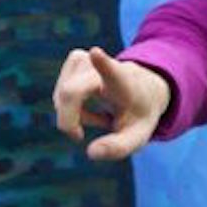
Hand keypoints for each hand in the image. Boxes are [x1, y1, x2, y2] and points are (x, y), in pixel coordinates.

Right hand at [52, 46, 169, 159]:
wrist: (145, 90)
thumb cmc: (138, 115)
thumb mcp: (137, 136)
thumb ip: (118, 148)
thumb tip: (91, 152)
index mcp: (127, 85)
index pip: (114, 74)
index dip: (103, 64)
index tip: (96, 53)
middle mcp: (109, 67)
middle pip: (72, 92)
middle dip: (68, 118)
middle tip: (77, 137)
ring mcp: (92, 59)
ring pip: (63, 95)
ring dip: (75, 115)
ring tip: (102, 118)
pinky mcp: (77, 58)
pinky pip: (61, 91)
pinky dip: (69, 106)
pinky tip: (89, 106)